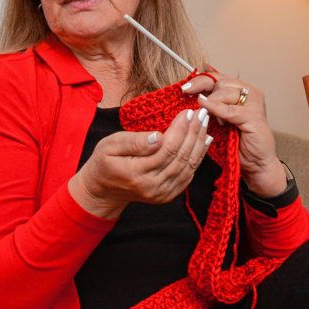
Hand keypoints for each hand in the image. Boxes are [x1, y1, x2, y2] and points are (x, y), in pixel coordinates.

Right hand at [69, 107, 212, 218]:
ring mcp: (161, 193)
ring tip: (205, 124)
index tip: (187, 112)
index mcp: (135, 173)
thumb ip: (133, 142)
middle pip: (180, 157)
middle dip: (193, 133)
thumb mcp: (109, 146)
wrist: (104, 190)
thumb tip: (158, 136)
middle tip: (201, 113)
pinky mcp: (168, 195)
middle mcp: (151, 187)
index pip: (165, 149)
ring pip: (187, 166)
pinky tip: (204, 142)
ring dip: (199, 144)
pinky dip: (198, 157)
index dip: (180, 130)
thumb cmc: (105, 162)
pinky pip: (188, 175)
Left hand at [181, 73, 286, 197]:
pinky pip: (229, 110)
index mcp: (240, 90)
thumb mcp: (218, 119)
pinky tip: (205, 109)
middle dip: (201, 86)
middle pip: (220, 81)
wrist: (255, 163)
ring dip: (210, 101)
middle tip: (186, 92)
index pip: (217, 76)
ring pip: (224, 92)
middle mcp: (249, 93)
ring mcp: (254, 104)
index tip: (184, 86)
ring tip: (203, 113)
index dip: (200, 79)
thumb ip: (209, 104)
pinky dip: (216, 108)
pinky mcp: (254, 117)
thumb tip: (189, 89)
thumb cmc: (236, 142)